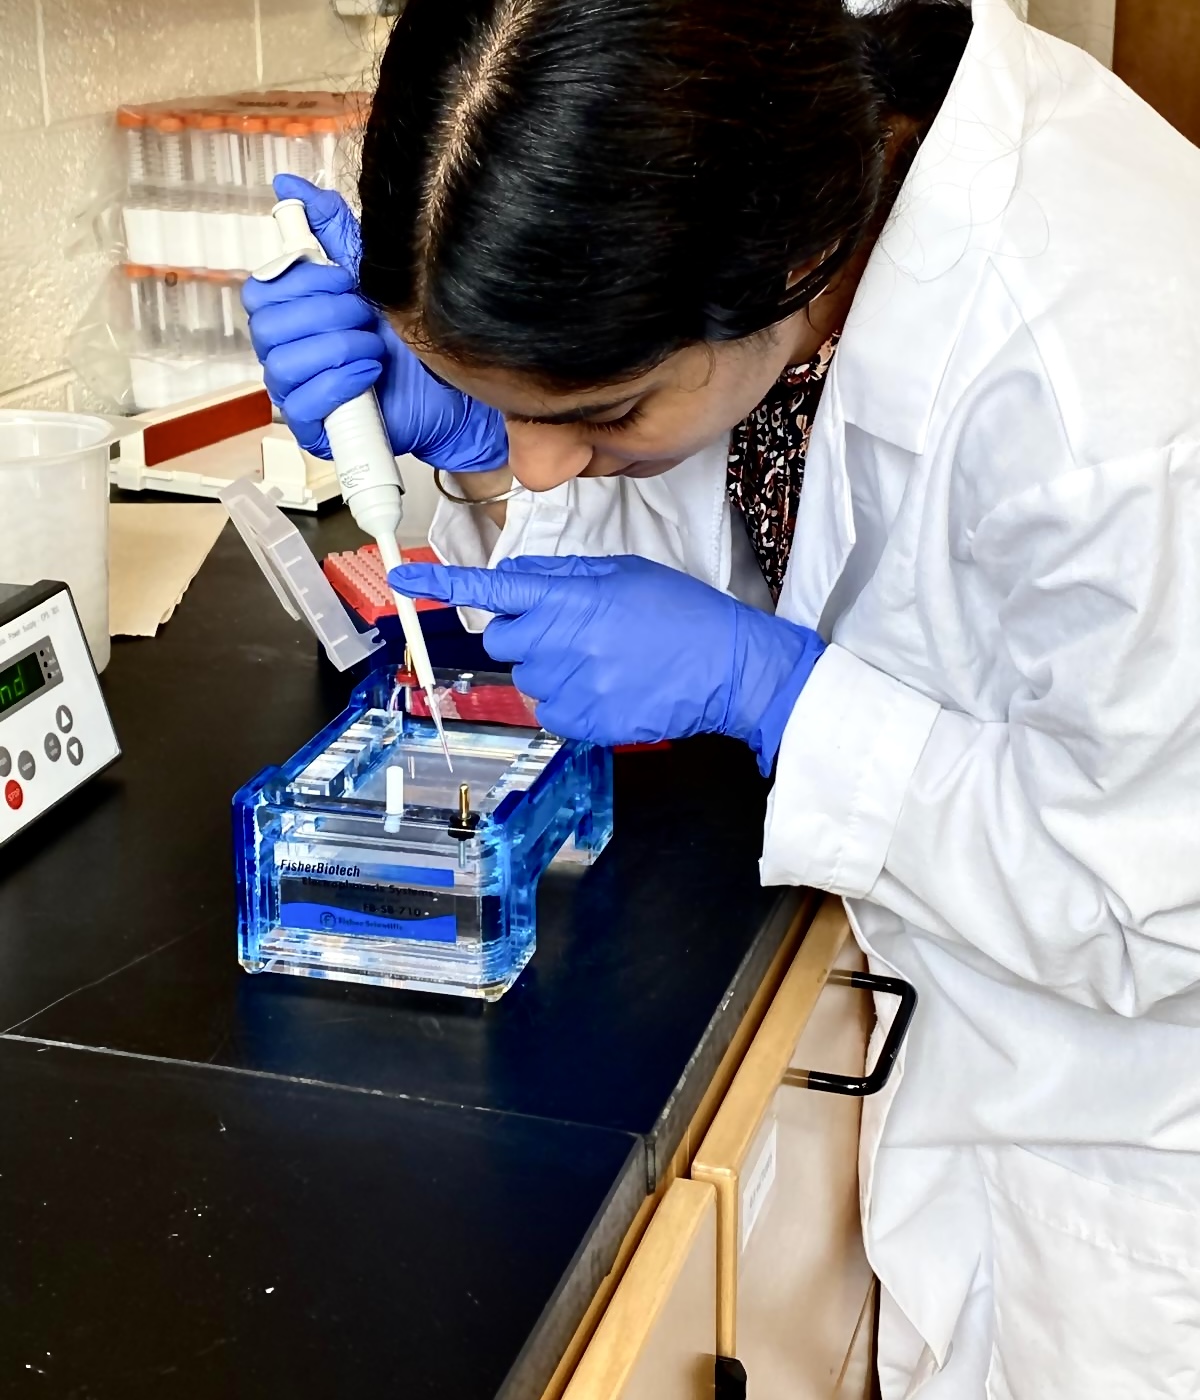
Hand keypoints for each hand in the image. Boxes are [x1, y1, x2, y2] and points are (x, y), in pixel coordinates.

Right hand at [241, 175, 507, 471]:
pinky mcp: (316, 430)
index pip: (261, 291)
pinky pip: (303, 405)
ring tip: (374, 346)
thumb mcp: (373, 271)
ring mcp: (298, 393)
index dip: (302, 281)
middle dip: (327, 313)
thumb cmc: (409, 336)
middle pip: (268, 327)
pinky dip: (341, 382)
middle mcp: (286, 352)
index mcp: (291, 314)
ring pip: (284, 364)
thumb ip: (331, 227)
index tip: (346, 279)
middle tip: (366, 315)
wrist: (452, 391)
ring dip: (337, 347)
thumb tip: (288, 186)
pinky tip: (372, 374)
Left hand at [388, 555, 825, 770]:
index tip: (402, 577)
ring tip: (605, 662)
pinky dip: (570, 702)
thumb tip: (511, 579)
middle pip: (503, 640)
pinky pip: (551, 711)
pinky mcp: (584, 723)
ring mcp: (571, 687)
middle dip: (525, 634)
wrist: (728, 668)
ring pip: (528, 679)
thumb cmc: (681, 615)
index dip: (440, 584)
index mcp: (568, 599)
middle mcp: (560, 643)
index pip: (490, 590)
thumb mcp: (622, 575)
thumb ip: (560, 577)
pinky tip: (608, 688)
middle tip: (573, 632)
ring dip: (552, 669)